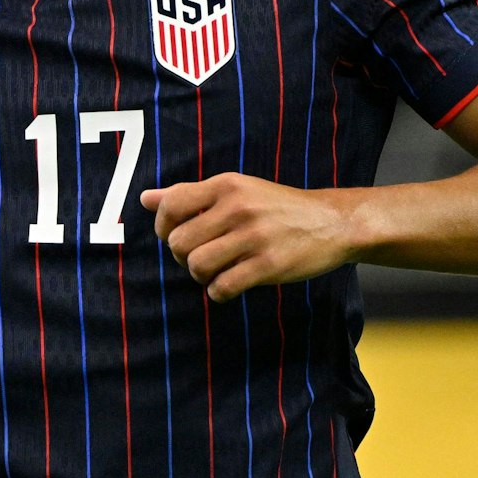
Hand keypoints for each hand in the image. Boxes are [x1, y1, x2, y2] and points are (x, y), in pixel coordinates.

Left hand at [141, 174, 357, 301]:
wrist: (332, 222)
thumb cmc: (277, 207)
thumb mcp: (236, 190)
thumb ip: (190, 195)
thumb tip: (145, 199)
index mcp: (226, 185)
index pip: (171, 205)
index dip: (163, 227)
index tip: (174, 236)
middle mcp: (237, 208)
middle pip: (179, 242)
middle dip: (182, 256)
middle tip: (199, 257)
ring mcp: (254, 237)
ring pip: (197, 266)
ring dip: (200, 275)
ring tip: (216, 271)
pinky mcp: (268, 265)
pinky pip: (222, 286)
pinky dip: (219, 291)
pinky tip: (229, 284)